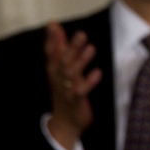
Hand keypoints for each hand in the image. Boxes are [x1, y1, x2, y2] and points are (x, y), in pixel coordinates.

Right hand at [45, 24, 101, 149]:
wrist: (65, 124)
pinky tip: (98, 72)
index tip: (53, 25)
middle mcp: (58, 78)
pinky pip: (82, 91)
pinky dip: (89, 82)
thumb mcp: (59, 69)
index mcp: (53, 70)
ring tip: (92, 48)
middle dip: (71, 47)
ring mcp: (66, 90)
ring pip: (71, 73)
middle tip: (82, 34)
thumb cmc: (64, 91)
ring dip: (81, 61)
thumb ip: (58, 47)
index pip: (50, 53)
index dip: (52, 39)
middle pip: (63, 61)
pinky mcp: (76, 101)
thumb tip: (54, 25)